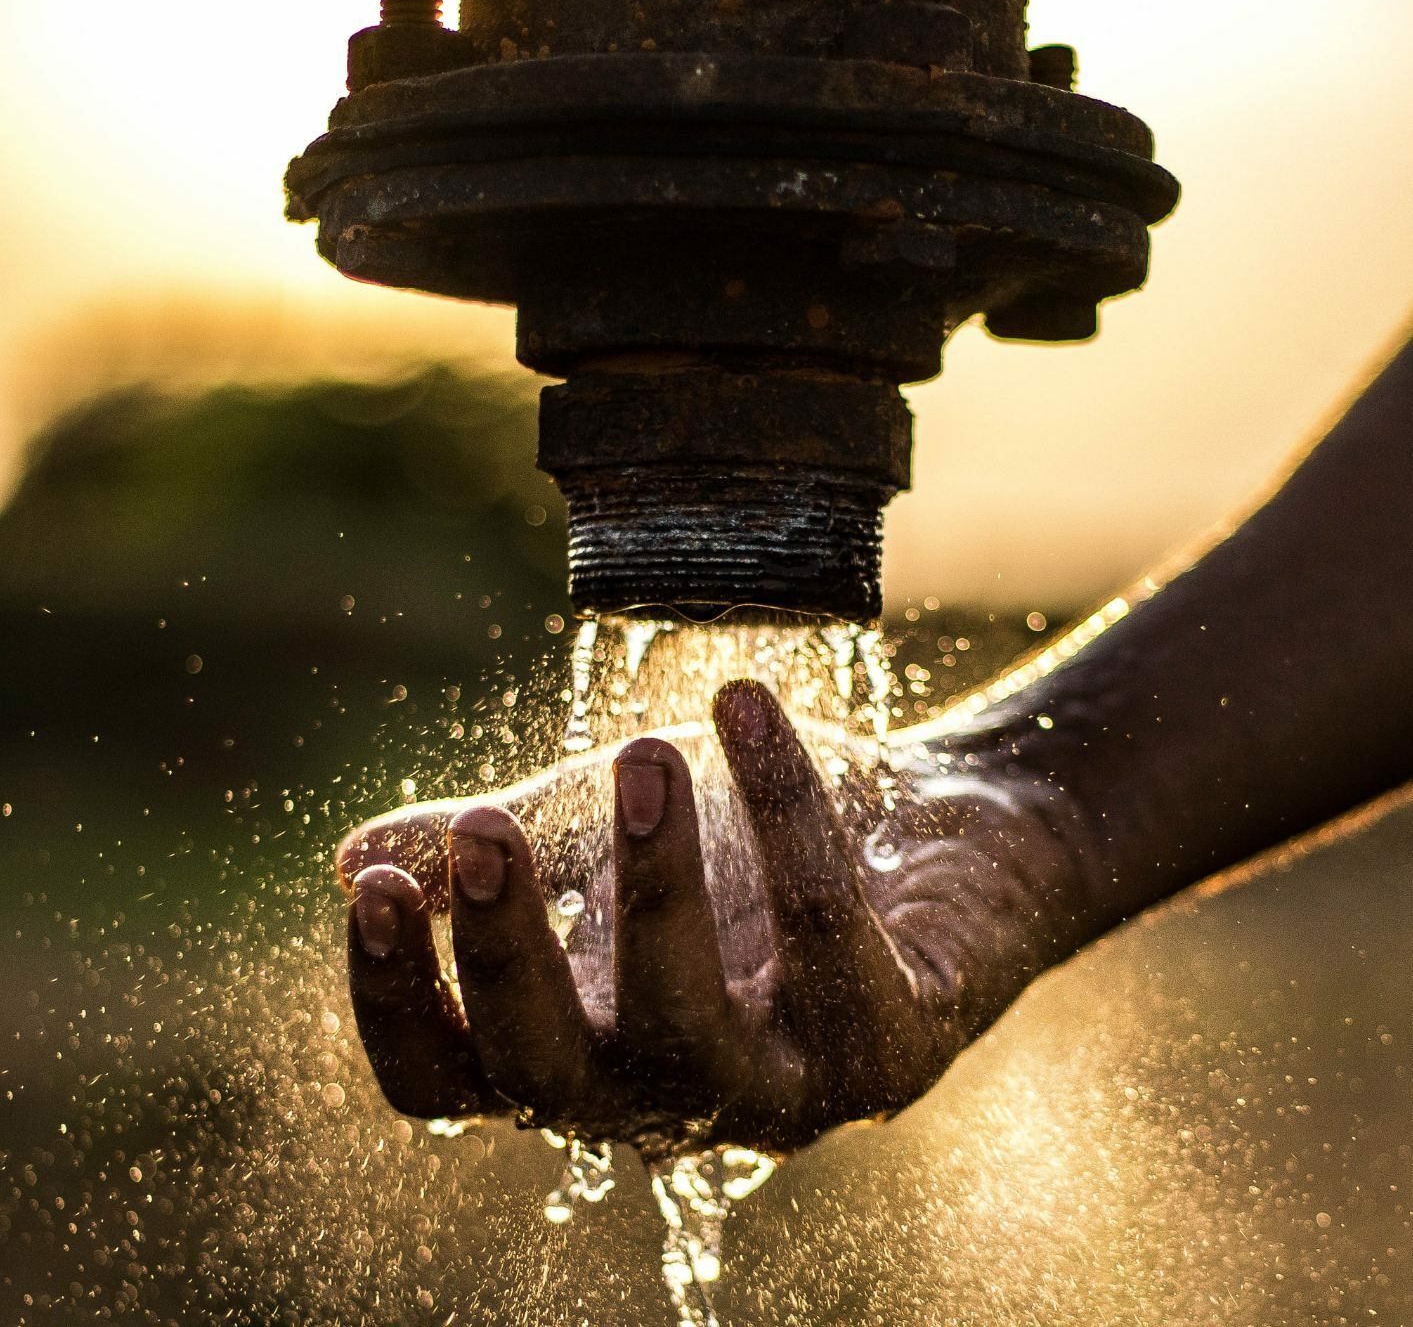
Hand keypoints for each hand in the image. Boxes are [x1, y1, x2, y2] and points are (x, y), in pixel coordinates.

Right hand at [335, 679, 1092, 1154]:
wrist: (934, 827)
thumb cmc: (747, 841)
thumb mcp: (601, 834)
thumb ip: (490, 855)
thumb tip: (349, 858)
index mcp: (579, 1045)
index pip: (451, 1081)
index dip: (399, 1003)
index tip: (379, 885)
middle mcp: (667, 1094)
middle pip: (552, 1080)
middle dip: (511, 956)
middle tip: (488, 828)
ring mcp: (783, 1089)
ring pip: (693, 1036)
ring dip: (657, 890)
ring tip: (645, 754)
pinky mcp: (891, 1049)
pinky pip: (828, 936)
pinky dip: (788, 814)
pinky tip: (747, 702)